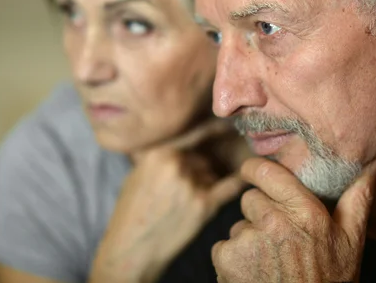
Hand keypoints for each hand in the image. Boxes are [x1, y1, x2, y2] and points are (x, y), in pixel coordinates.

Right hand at [89, 120, 247, 282]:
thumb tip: (186, 146)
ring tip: (182, 203)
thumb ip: (162, 156)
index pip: (195, 134)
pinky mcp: (204, 205)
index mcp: (160, 153)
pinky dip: (237, 181)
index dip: (213, 130)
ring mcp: (192, 185)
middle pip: (203, 158)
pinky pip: (229, 187)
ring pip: (211, 174)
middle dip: (200, 168)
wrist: (131, 248)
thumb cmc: (131, 212)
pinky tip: (244, 176)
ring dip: (206, 183)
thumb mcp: (138, 172)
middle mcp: (177, 165)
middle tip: (184, 186)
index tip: (225, 127)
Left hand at [213, 158, 375, 282]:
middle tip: (278, 237)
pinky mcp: (228, 257)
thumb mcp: (350, 242)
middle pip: (250, 199)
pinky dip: (233, 259)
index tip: (252, 171)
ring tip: (270, 261)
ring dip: (248, 238)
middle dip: (259, 213)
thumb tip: (372, 165)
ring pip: (238, 225)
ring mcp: (248, 240)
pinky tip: (254, 273)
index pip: (266, 171)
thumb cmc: (330, 282)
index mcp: (305, 212)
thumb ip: (357, 199)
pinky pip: (224, 246)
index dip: (254, 168)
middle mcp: (274, 221)